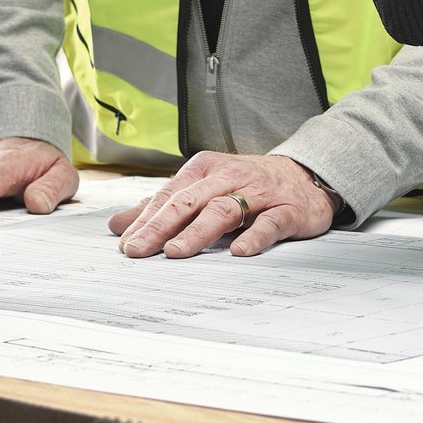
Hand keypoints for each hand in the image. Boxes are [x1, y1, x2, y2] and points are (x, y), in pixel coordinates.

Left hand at [109, 152, 335, 258]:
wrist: (306, 176)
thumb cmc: (248, 185)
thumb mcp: (204, 188)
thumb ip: (163, 206)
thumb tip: (117, 224)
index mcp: (207, 169)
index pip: (170, 195)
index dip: (146, 220)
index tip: (125, 244)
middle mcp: (231, 177)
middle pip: (191, 201)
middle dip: (161, 226)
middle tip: (138, 250)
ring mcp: (260, 193)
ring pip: (225, 209)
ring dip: (198, 231)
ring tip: (175, 252)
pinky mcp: (287, 210)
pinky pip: (269, 223)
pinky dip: (254, 236)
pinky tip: (239, 253)